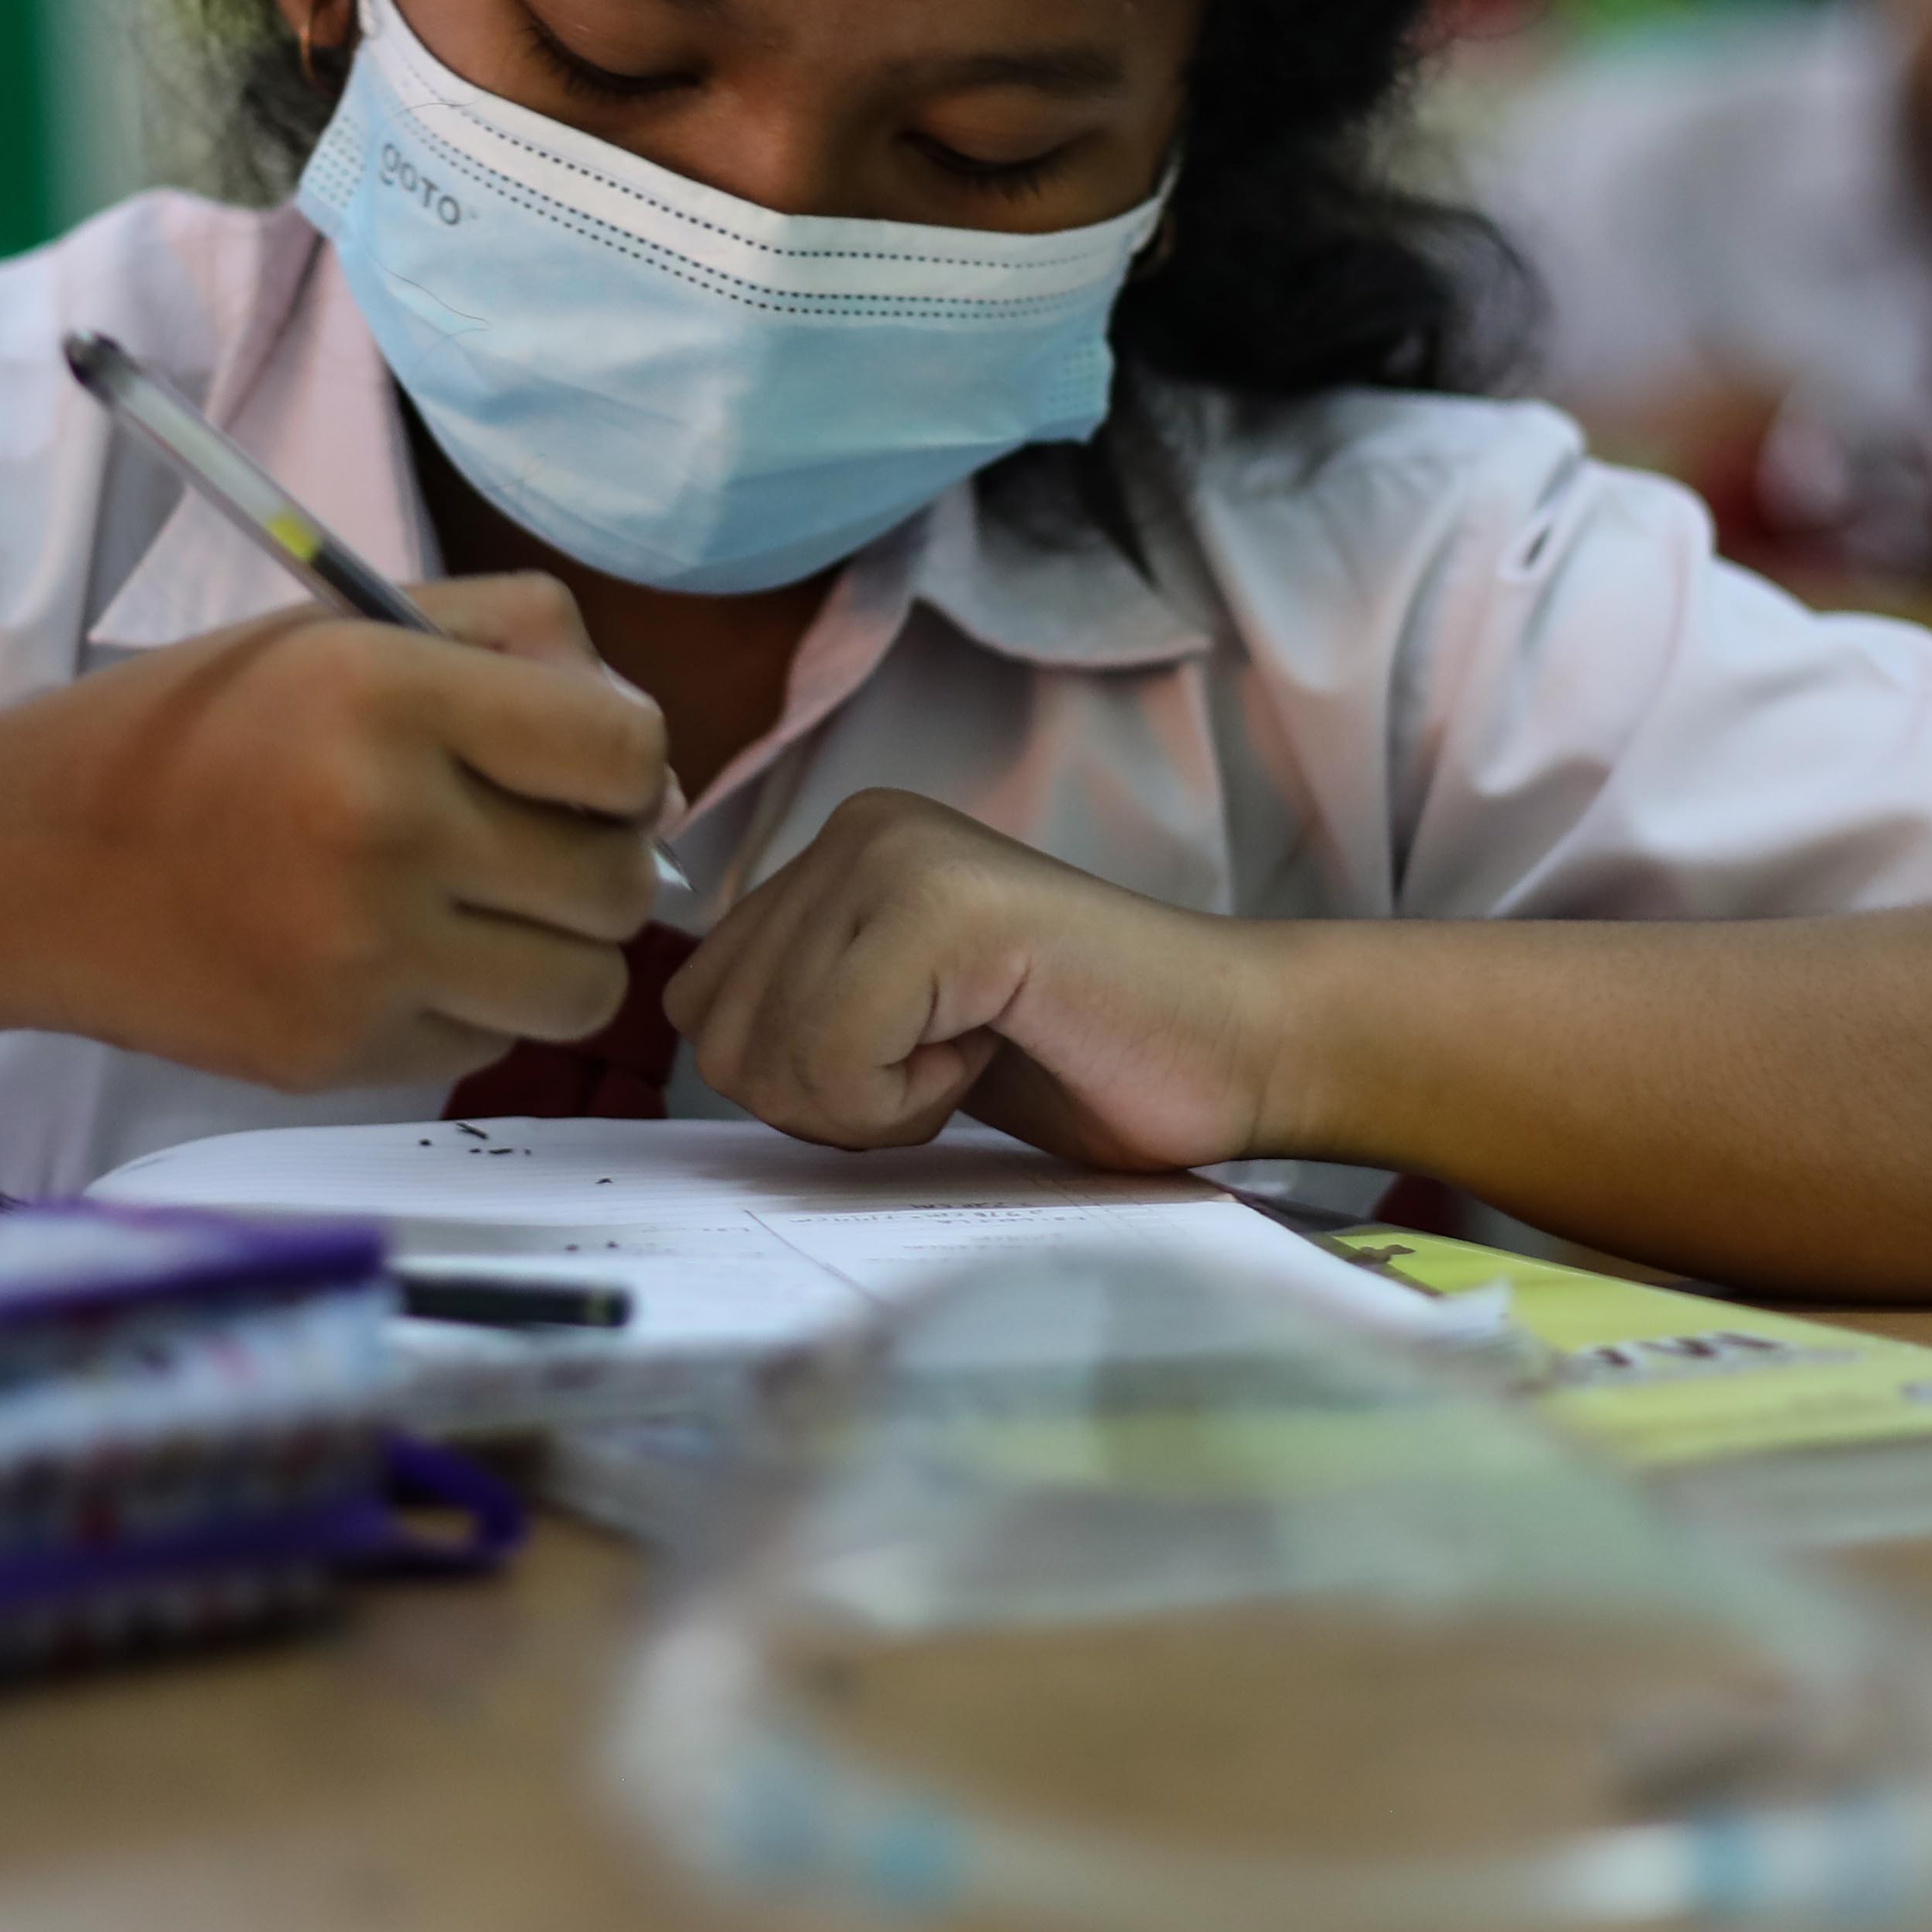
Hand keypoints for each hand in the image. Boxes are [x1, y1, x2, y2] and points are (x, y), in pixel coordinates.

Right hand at [0, 570, 667, 1093]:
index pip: (626, 751)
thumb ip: (513, 647)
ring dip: (558, 949)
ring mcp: (362, 958)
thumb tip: (656, 765)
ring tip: (482, 907)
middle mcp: (384, 829)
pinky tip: (393, 956)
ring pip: (585, 986)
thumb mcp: (340, 628)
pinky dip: (471, 1004)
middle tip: (530, 839)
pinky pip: (492, 1043)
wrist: (18, 864)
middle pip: (618, 880)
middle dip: (599, 859)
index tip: (581, 764)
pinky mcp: (338, 1055)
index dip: (627, 762)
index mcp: (387, 698)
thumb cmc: (196, 729)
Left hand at [669, 789, 1296, 1168]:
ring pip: (765, 1054)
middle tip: (952, 1061)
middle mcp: (853, 830)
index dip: (800, 1085)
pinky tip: (996, 1043)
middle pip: (715, 1037)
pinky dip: (913, 1101)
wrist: (1240, 1049)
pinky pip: (834, 1061)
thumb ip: (801, 1018)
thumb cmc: (1085, 1060)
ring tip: (979, 1044)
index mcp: (835, 854)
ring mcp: (894, 855)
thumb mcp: (899, 1034)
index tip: (918, 1061)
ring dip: (874, 1102)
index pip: (699, 1007)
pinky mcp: (942, 905)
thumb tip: (691, 1049)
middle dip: (826, 1100)